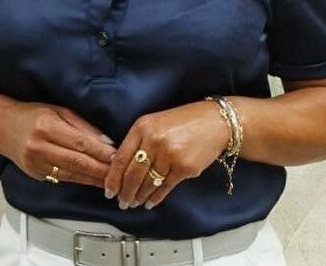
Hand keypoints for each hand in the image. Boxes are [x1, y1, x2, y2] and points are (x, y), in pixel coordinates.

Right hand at [0, 102, 116, 187]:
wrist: (3, 128)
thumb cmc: (33, 115)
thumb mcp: (59, 111)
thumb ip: (83, 126)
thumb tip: (107, 141)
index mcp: (47, 126)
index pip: (80, 142)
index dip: (101, 152)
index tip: (118, 156)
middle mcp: (39, 146)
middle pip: (77, 162)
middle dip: (101, 170)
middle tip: (120, 175)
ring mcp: (36, 163)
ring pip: (71, 175)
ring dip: (94, 180)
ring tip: (112, 182)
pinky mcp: (36, 174)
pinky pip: (63, 179)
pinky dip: (81, 181)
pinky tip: (94, 182)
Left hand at [105, 99, 230, 209]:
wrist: (216, 121)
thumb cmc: (185, 122)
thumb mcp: (155, 123)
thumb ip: (138, 141)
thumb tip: (120, 168)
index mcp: (142, 127)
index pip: (120, 158)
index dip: (112, 179)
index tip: (109, 191)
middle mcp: (154, 140)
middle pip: (132, 175)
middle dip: (125, 193)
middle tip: (122, 202)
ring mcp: (170, 155)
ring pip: (148, 184)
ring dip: (139, 197)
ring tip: (135, 202)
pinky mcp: (185, 167)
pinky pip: (165, 188)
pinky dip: (156, 198)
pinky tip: (150, 202)